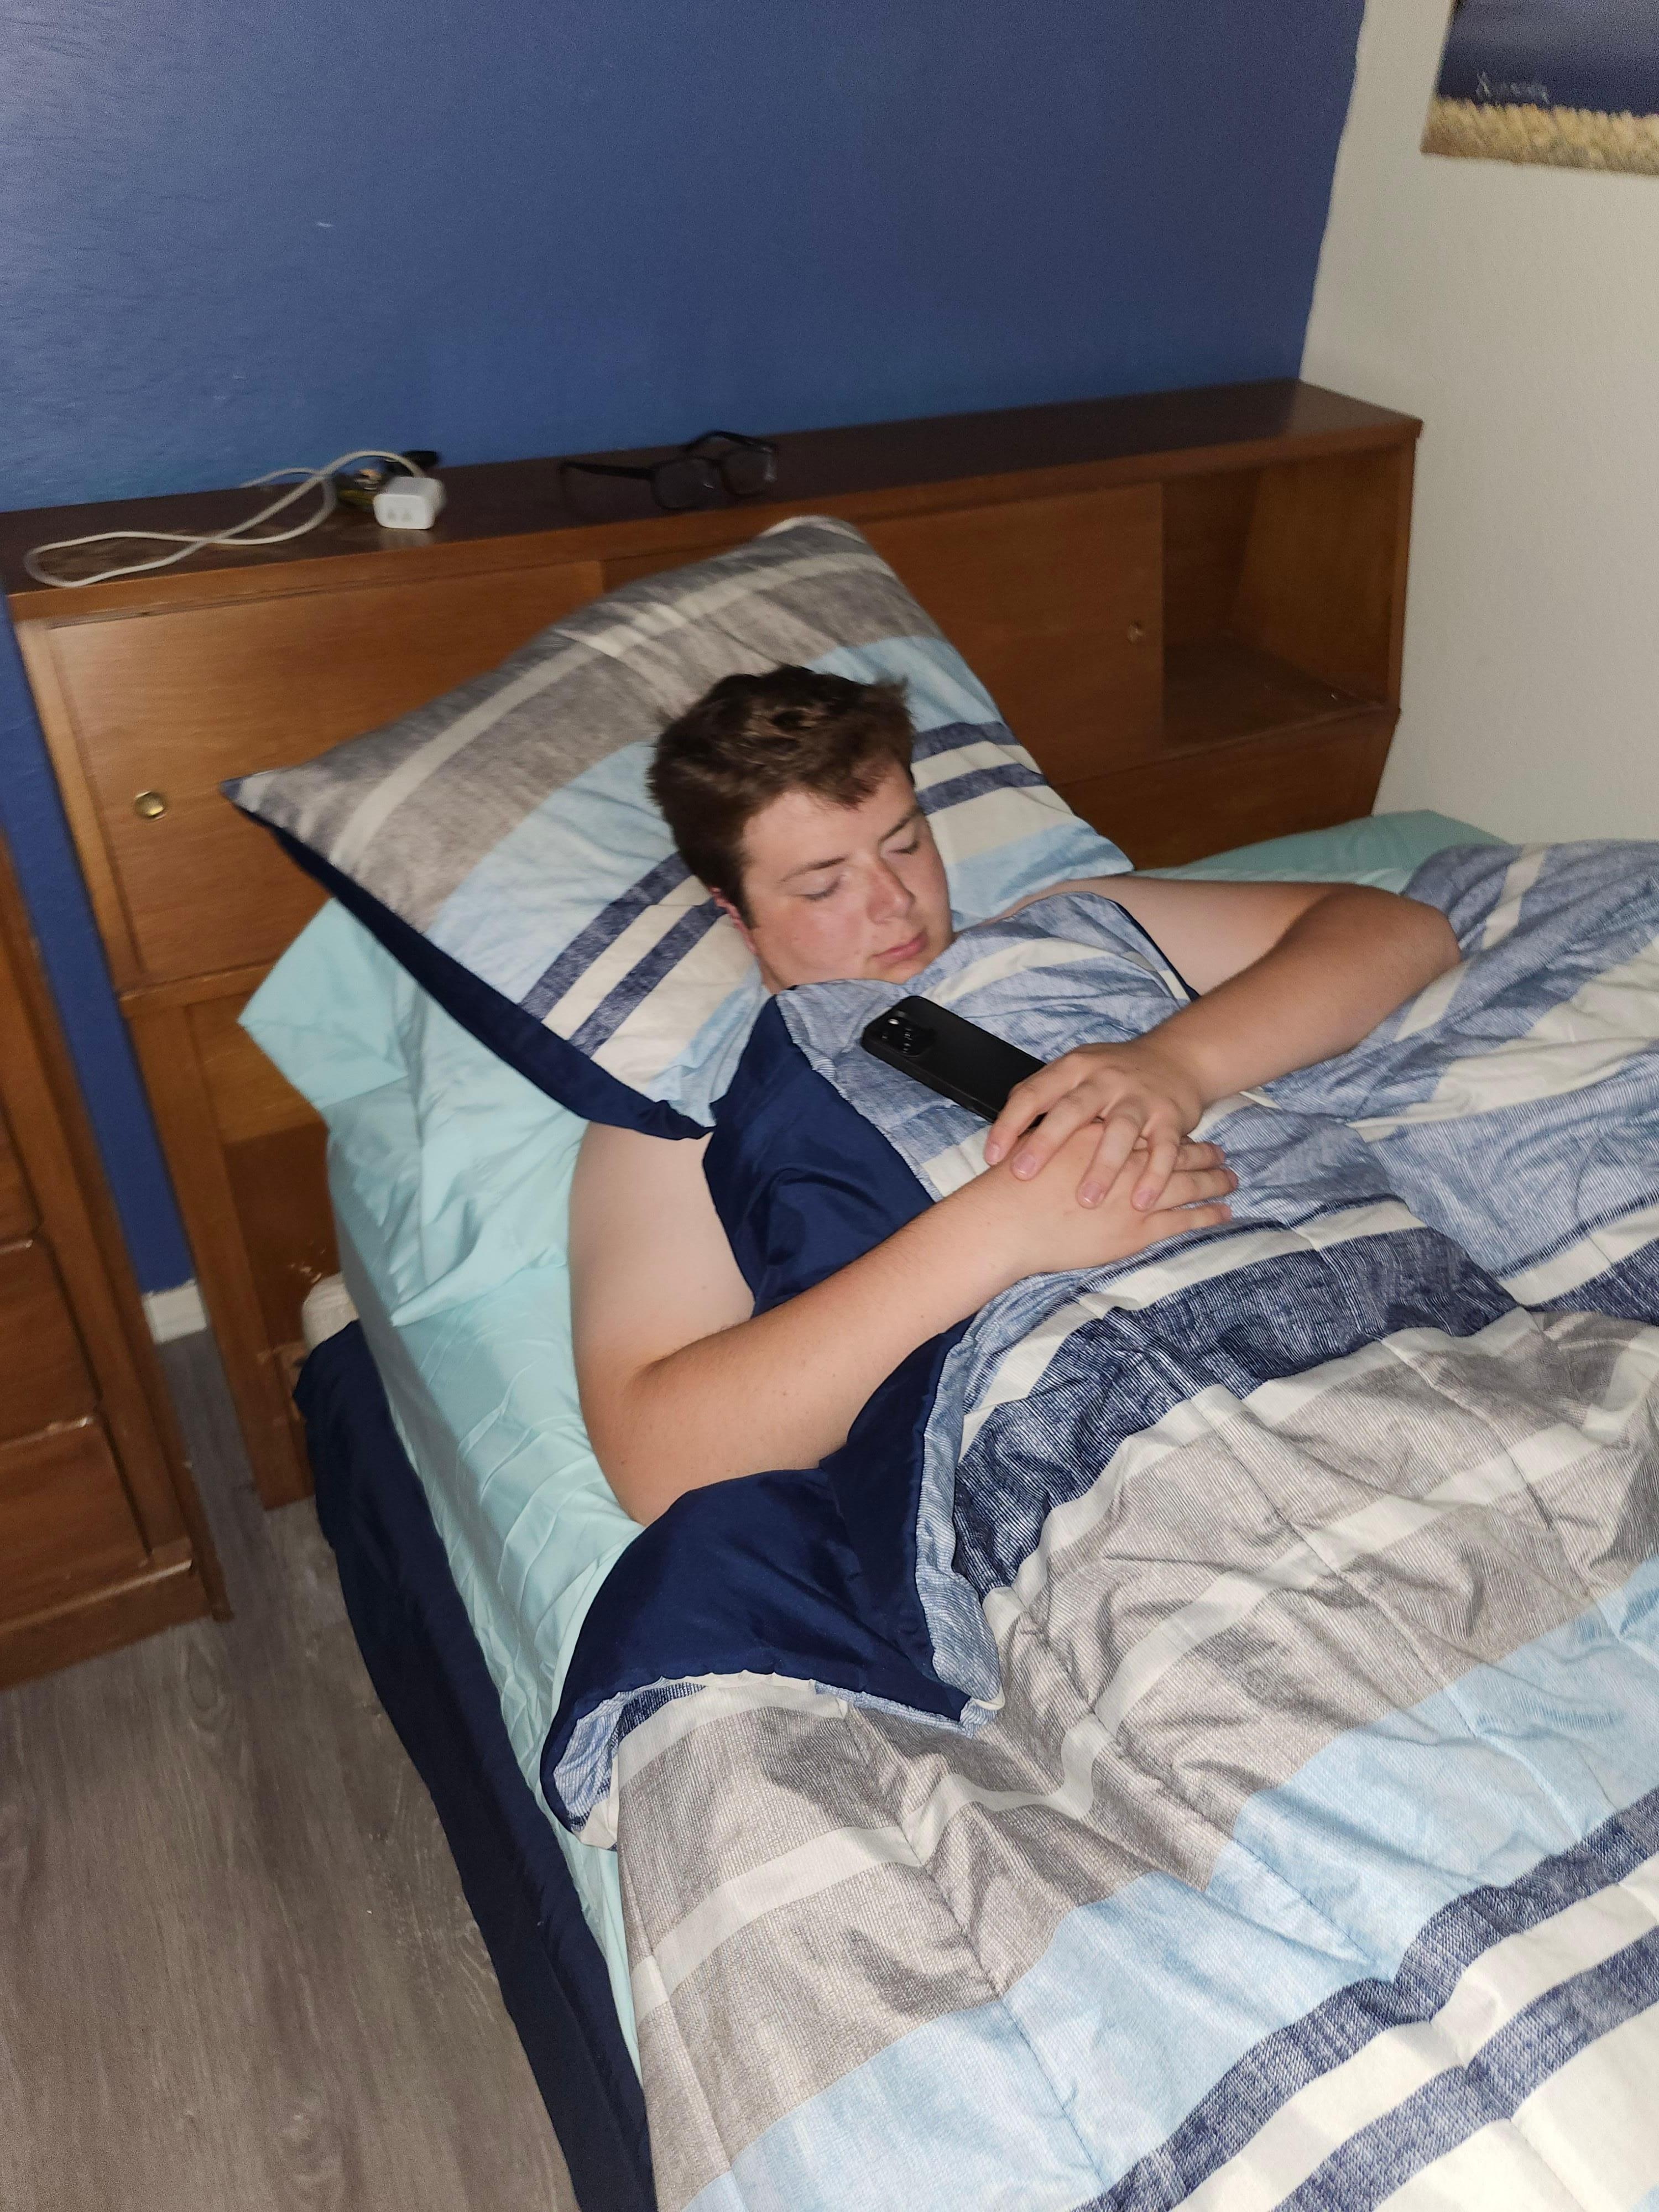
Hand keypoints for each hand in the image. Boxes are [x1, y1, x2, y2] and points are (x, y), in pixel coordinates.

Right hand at [958, 1128, 1233, 1285]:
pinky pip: (1184, 1220)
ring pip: (1189, 1184)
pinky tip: (1223, 1213)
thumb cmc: (1013, 1189)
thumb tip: (1069, 1128)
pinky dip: (1207, 1216)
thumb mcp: (1037, 1145)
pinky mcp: (1138, 1230)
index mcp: (1103, 1135)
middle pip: (1175, 1151)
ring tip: (1231, 1178)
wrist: (1007, 1224)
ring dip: (1214, 1181)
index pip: (1147, 1129)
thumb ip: (1061, 1134)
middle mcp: (1127, 1161)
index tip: (1184, 1130)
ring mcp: (1136, 1196)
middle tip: (1221, 1152)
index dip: (1168, 1130)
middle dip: (1201, 1152)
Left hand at [983, 1036, 1206, 1211]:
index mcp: (1073, 1069)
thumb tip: (1002, 1134)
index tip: (992, 1158)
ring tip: (1087, 1200)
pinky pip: (1164, 1148)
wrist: (1177, 1059)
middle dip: (1046, 1142)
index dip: (1009, 1123)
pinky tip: (1141, 1202)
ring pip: (1120, 1131)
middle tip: (1024, 1174)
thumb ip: (1041, 1097)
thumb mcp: (1074, 1073)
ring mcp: (1139, 1098)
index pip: (1033, 1093)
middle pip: (1072, 1109)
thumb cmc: (1112, 1077)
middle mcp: (1104, 1080)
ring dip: (1102, 1167)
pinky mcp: (1170, 1117)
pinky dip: (1153, 1176)